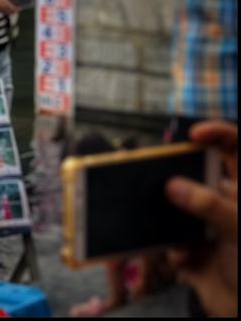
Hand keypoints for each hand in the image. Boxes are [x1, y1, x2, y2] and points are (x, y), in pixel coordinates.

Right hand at [164, 120, 237, 316]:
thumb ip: (210, 205)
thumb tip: (172, 185)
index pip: (236, 151)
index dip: (219, 135)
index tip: (194, 134)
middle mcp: (225, 206)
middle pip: (197, 178)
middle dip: (178, 178)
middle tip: (159, 177)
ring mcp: (207, 229)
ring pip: (177, 209)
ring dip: (168, 217)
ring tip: (158, 216)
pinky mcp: (190, 252)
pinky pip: (171, 241)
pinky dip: (174, 249)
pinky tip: (183, 257)